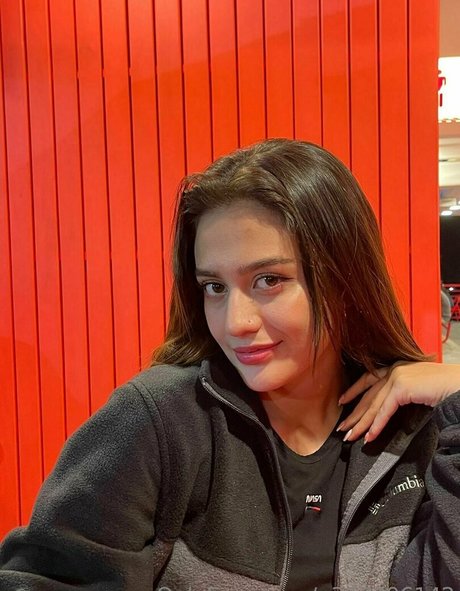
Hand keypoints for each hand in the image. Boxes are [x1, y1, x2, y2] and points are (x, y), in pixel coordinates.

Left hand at [336, 362, 459, 443]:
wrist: (459, 385)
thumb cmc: (444, 388)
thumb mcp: (417, 389)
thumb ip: (401, 394)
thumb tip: (387, 411)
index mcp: (396, 367)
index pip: (368, 379)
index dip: (353, 390)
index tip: (341, 401)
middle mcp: (394, 369)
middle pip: (367, 395)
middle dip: (354, 414)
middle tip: (342, 428)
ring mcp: (397, 376)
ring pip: (373, 405)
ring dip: (361, 423)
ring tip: (350, 436)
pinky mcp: (402, 387)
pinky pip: (385, 411)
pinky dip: (377, 425)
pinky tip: (369, 436)